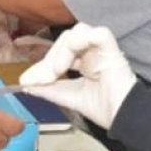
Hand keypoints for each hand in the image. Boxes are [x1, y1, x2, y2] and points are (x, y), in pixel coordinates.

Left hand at [19, 23, 136, 128]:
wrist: (123, 118)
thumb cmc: (105, 109)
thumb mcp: (68, 96)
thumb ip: (48, 89)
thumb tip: (26, 85)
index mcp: (85, 61)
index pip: (60, 51)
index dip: (44, 63)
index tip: (28, 80)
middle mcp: (93, 51)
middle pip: (65, 40)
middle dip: (49, 59)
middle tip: (41, 79)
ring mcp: (103, 49)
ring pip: (78, 31)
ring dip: (62, 50)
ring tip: (56, 71)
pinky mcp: (113, 49)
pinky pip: (99, 33)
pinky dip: (81, 42)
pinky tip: (69, 63)